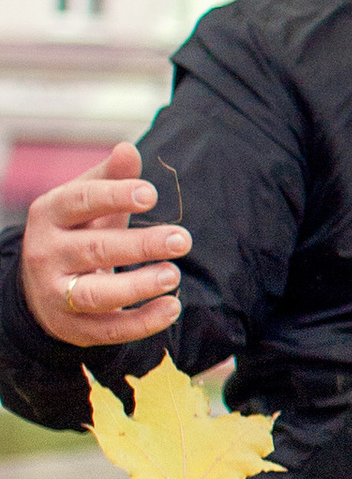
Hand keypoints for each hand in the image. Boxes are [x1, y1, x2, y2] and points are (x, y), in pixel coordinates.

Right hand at [18, 143, 190, 352]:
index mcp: (50, 215)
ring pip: (96, 295)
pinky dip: (142, 323)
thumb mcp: (86, 202)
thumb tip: (128, 149)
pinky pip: (108, 328)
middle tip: (182, 239)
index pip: (80, 202)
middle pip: (94, 249)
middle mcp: (46, 254)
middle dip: (141, 245)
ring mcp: (56, 294)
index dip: (115, 196)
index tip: (152, 195)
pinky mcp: (73, 327)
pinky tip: (172, 308)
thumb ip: (110, 178)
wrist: (41, 287)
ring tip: (173, 275)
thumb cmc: (76, 233)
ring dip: (138, 287)